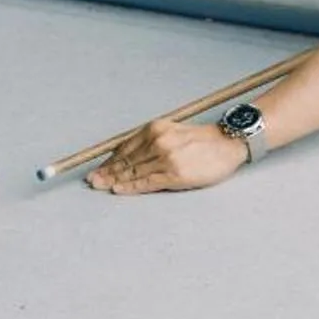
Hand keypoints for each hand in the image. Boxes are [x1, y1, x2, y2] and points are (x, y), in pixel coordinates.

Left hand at [87, 119, 246, 196]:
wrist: (228, 144)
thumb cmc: (202, 141)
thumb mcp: (172, 132)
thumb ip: (151, 141)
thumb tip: (128, 157)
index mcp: (155, 129)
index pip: (125, 147)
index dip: (109, 160)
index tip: (98, 169)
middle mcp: (158, 141)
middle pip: (125, 160)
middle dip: (106, 172)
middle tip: (91, 180)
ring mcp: (166, 158)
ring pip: (133, 172)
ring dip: (114, 180)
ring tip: (99, 186)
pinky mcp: (175, 174)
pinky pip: (146, 182)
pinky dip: (130, 187)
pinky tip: (118, 190)